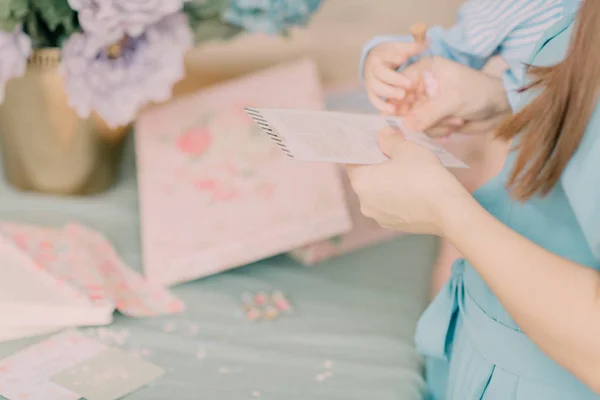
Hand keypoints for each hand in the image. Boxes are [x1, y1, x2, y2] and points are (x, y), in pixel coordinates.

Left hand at [347, 127, 470, 235]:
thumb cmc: (424, 176)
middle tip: (394, 154)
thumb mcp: (406, 149)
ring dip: (387, 182)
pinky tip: (412, 189)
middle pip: (365, 178)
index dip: (364, 150)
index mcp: (360, 181)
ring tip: (406, 172)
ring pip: (377, 193)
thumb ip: (390, 140)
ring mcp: (378, 217)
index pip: (352, 161)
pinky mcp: (393, 225)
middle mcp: (364, 202)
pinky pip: (390, 206)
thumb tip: (382, 135)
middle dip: (377, 166)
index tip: (376, 143)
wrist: (448, 210)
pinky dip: (396, 197)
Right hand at [363, 42, 426, 113]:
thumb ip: (413, 47)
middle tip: (408, 84)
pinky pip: (374, 100)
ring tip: (402, 96)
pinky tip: (393, 110)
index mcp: (380, 55)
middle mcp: (373, 68)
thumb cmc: (391, 56)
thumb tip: (428, 43)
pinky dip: (382, 105)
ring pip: (376, 87)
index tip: (404, 59)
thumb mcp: (400, 49)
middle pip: (380, 73)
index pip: (386, 55)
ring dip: (389, 92)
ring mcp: (370, 81)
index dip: (394, 57)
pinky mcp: (371, 92)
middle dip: (394, 78)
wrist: (375, 62)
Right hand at [397, 57, 511, 136]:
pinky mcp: (433, 118)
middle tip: (439, 118)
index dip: (396, 99)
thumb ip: (428, 113)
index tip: (399, 113)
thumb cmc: (479, 92)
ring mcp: (427, 102)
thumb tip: (406, 125)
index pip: (399, 83)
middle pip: (403, 106)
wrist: (501, 108)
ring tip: (455, 120)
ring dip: (435, 125)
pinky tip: (456, 125)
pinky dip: (440, 131)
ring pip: (414, 121)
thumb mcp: (453, 100)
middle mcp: (423, 85)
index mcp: (425, 70)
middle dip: (420, 117)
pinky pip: (424, 129)